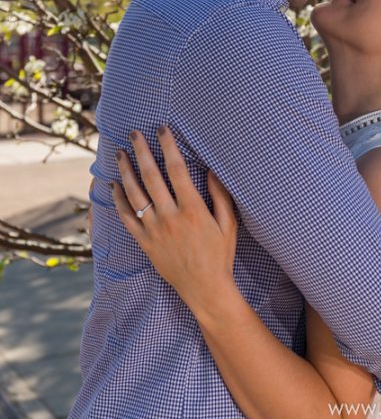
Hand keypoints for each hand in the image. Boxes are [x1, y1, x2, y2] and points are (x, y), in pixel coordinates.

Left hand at [113, 126, 238, 317]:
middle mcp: (170, 216)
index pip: (177, 169)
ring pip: (134, 194)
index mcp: (192, 209)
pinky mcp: (145, 243)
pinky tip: (113, 185)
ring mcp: (154, 230)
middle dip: (141, 151)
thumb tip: (211, 169)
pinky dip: (118, 200)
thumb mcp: (229, 223)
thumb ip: (221, 195)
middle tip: (134, 134)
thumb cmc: (220, 255)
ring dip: (125, 171)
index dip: (169, 146)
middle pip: (151, 176)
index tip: (162, 129)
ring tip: (120, 153)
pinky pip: (127, 218)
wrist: (205, 289)